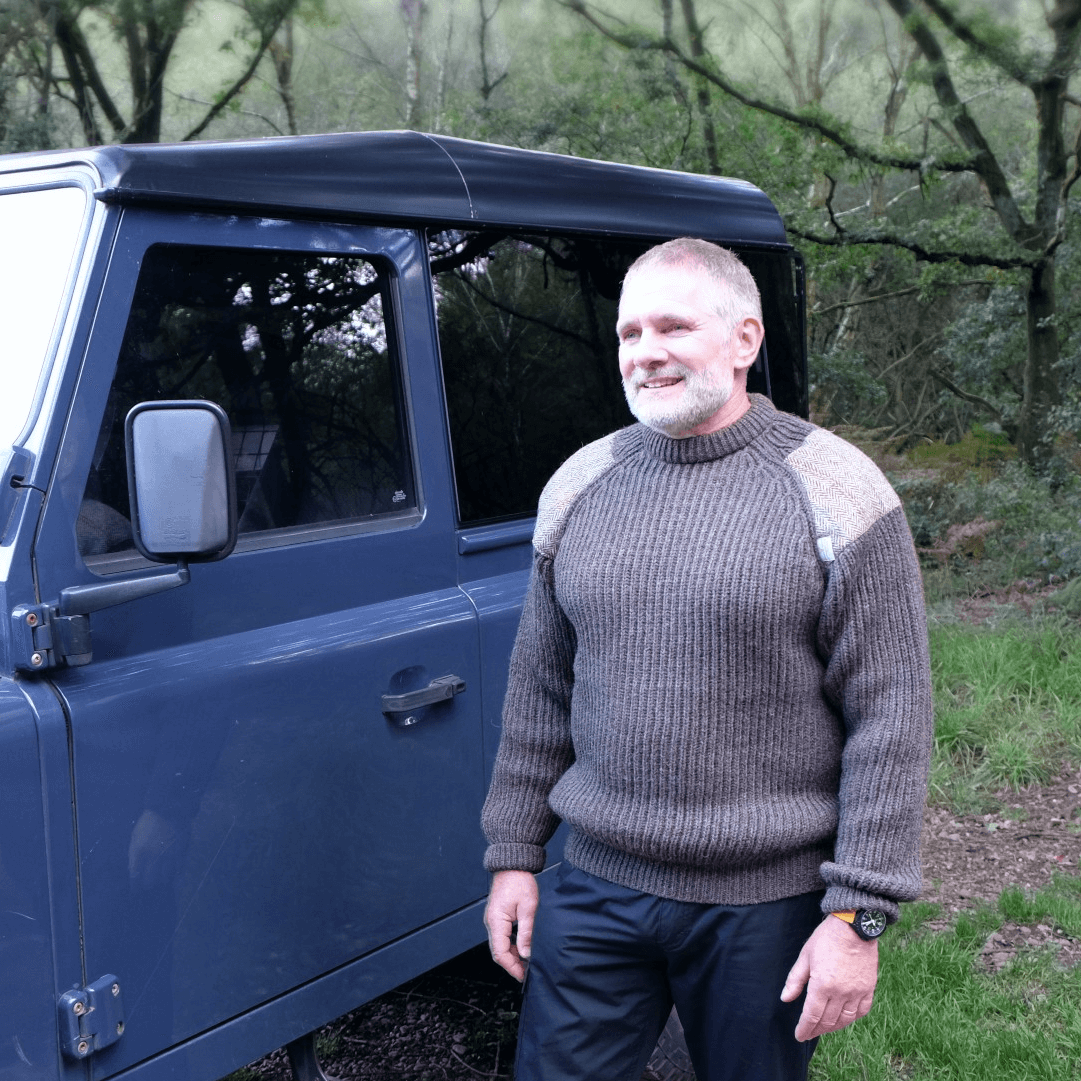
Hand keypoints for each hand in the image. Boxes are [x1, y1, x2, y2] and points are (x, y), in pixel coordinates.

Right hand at [484, 870, 538, 981]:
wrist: (513, 866)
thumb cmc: (520, 882)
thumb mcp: (528, 908)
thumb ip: (526, 933)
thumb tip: (526, 954)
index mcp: (496, 922)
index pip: (500, 953)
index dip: (511, 967)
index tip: (522, 976)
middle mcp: (491, 923)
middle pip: (498, 952)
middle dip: (511, 964)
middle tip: (527, 972)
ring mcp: (493, 920)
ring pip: (500, 945)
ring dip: (512, 956)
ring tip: (527, 962)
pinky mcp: (497, 917)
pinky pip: (502, 937)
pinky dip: (511, 946)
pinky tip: (522, 948)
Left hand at [780, 914, 878, 1041]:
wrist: (854, 926)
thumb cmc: (826, 938)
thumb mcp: (805, 956)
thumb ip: (795, 980)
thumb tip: (786, 999)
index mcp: (822, 985)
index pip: (812, 1016)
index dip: (805, 1028)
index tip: (799, 1036)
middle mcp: (841, 993)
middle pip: (828, 1020)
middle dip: (816, 1029)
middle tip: (809, 1032)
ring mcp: (857, 992)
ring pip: (845, 1019)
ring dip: (833, 1027)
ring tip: (824, 1027)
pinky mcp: (869, 988)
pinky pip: (862, 1011)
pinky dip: (852, 1018)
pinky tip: (845, 1018)